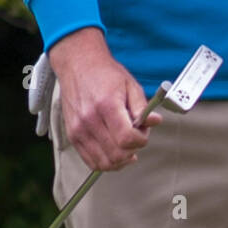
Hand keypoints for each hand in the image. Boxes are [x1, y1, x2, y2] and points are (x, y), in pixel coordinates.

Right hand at [48, 27, 162, 171]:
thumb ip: (142, 106)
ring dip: (120, 160)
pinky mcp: (72, 135)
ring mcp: (78, 130)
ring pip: (104, 163)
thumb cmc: (104, 73)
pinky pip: (91, 162)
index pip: (126, 139)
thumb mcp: (129, 84)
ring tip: (126, 145)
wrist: (78, 65)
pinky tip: (114, 152)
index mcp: (106, 105)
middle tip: (136, 136)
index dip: (141, 140)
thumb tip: (155, 122)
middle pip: (116, 154)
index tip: (143, 132)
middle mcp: (90, 120)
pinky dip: (106, 162)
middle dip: (133, 150)